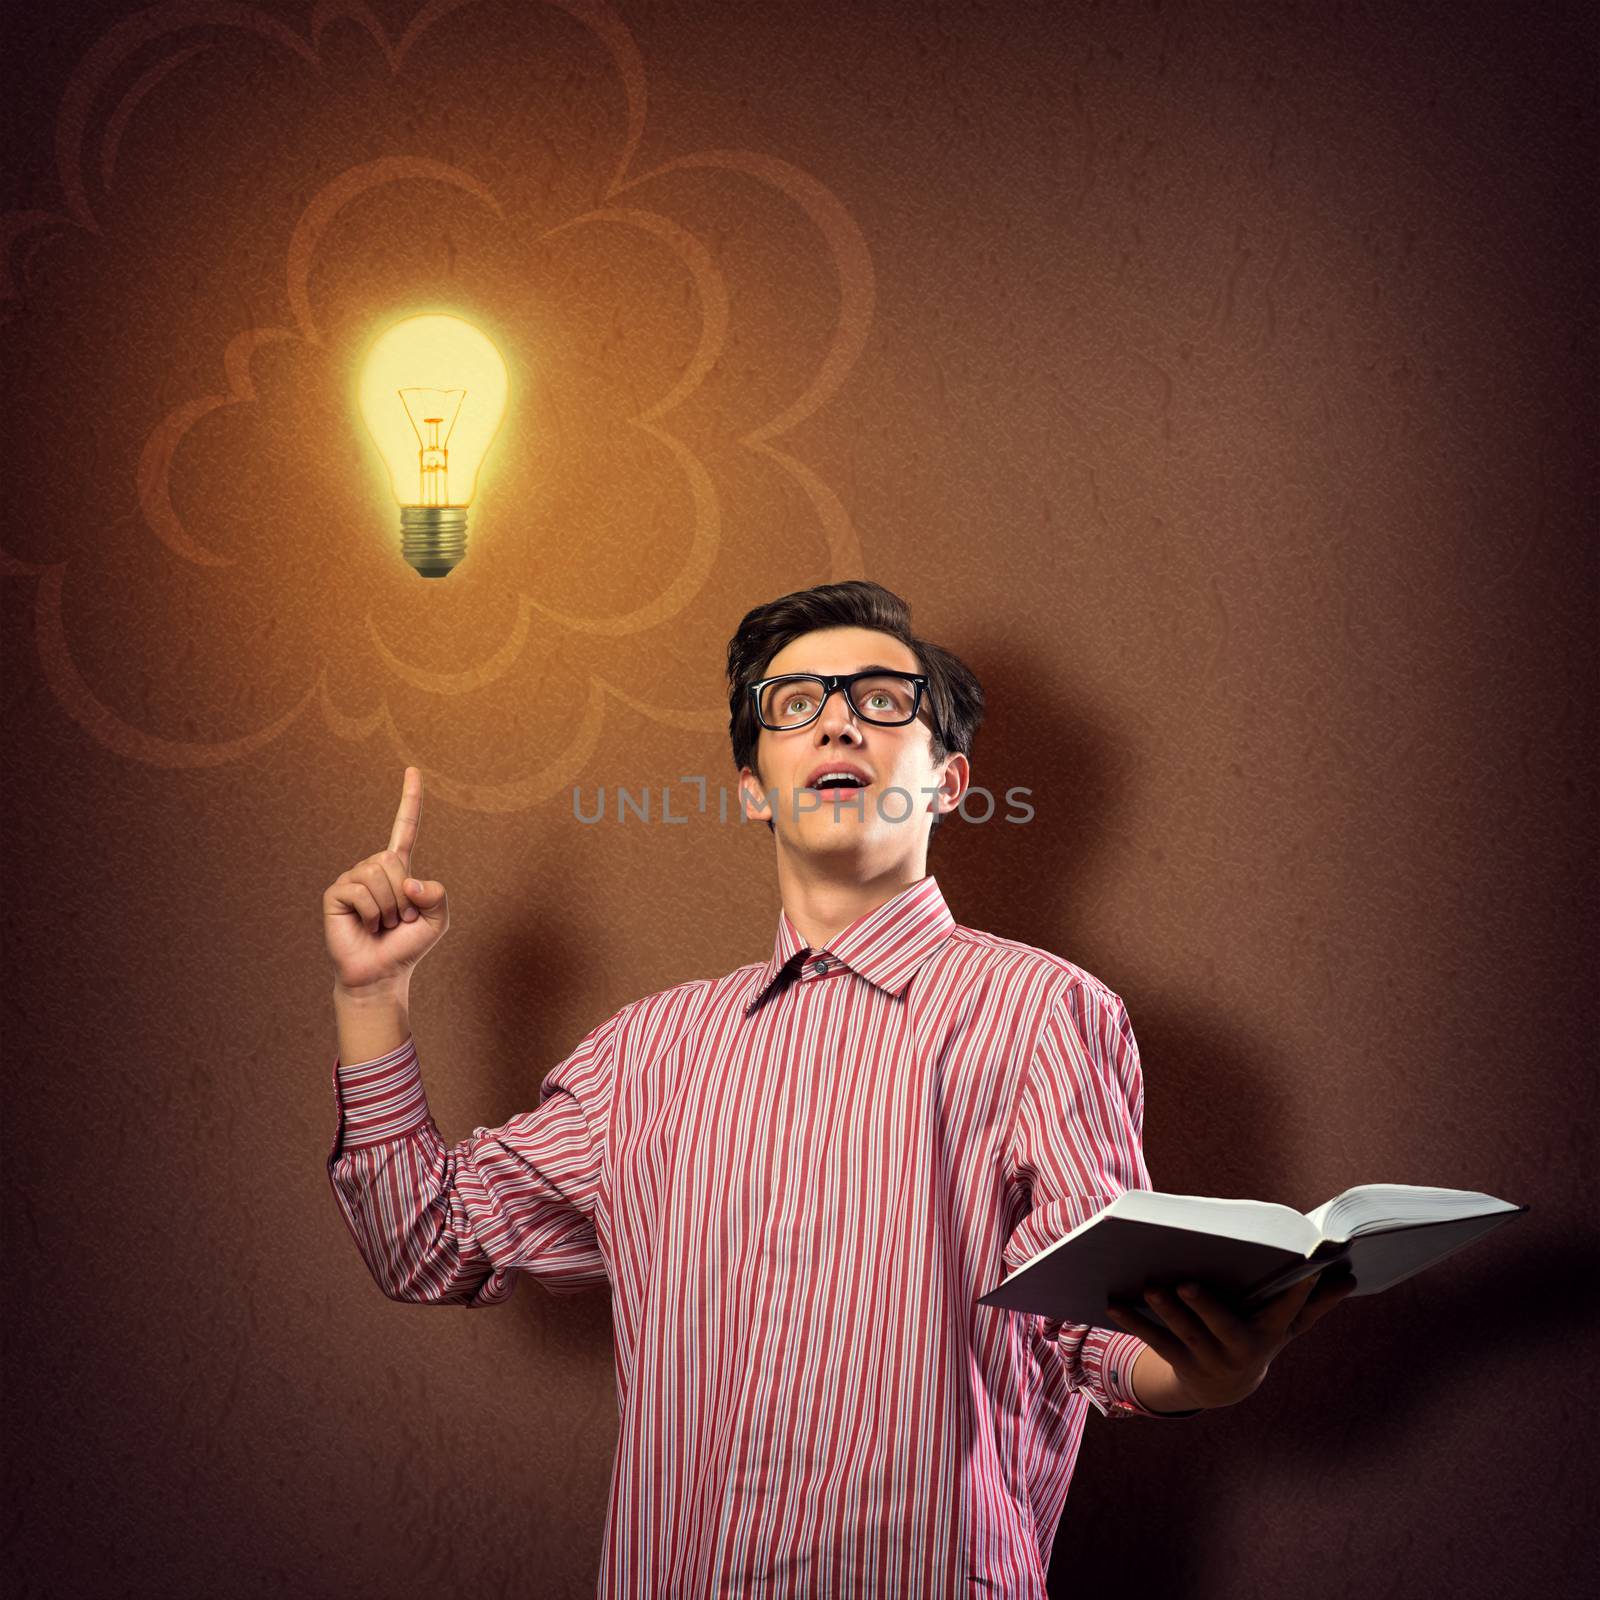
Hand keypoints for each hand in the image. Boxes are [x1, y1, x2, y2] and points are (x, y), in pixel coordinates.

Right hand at [322, 767, 448, 991]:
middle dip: (405, 895)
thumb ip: (438, 894)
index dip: (410, 799)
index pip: (405, 827)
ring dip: (390, 907)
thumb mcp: (438, 920)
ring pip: (378, 875)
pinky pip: (361, 891)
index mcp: (399, 868)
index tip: (413, 769)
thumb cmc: (408, 945)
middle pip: (394, 860)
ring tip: (383, 924)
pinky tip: (366, 926)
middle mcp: (373, 867)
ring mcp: (352, 878)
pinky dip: (372, 913)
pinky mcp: (335, 893)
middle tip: (399, 919)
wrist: (382, 974)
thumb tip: (410, 879)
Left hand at [1105, 1266, 1356, 1409]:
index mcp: (1272, 1332)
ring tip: (1149, 1287)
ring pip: (1185, 1335)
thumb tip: (1350, 1274)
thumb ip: (1315, 1300)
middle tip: (1186, 1282)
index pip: (1290, 1312)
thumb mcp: (1287, 1324)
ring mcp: (1210, 1360)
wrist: (1225, 1387)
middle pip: (1225, 1328)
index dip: (1297, 1292)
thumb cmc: (1259, 1335)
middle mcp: (1242, 1349)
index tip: (1303, 1267)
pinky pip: (1155, 1341)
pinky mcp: (1181, 1364)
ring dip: (1166, 1311)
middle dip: (1207, 1307)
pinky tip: (1113, 1302)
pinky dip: (1133, 1321)